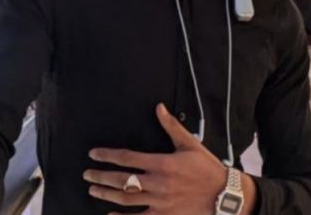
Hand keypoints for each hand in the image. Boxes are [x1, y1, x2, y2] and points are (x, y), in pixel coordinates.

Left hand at [84, 103, 251, 214]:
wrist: (223, 194)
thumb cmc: (206, 167)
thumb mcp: (189, 143)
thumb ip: (171, 125)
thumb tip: (159, 108)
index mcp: (162, 163)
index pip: (128, 158)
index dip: (108, 156)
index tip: (94, 154)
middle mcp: (157, 183)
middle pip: (122, 180)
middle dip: (101, 177)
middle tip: (87, 175)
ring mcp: (160, 202)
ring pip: (126, 200)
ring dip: (107, 195)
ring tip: (93, 190)